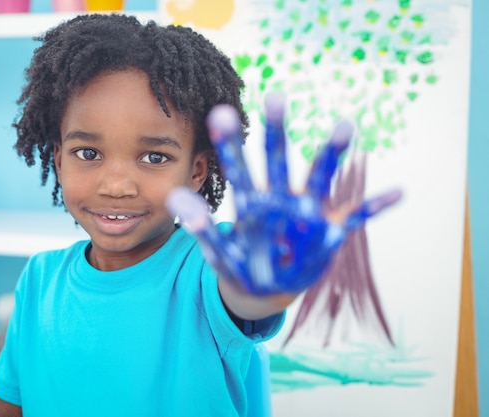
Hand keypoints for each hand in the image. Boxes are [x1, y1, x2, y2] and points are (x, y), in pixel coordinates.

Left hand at [166, 94, 400, 294]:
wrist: (267, 288)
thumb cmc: (241, 265)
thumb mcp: (219, 253)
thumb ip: (201, 228)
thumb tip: (173, 196)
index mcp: (252, 203)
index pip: (239, 168)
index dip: (230, 144)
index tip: (221, 112)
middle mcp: (280, 199)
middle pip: (277, 161)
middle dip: (276, 131)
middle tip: (274, 96)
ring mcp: (308, 214)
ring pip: (319, 177)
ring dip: (331, 154)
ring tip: (345, 125)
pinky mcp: (330, 232)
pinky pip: (355, 217)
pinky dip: (374, 207)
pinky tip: (397, 192)